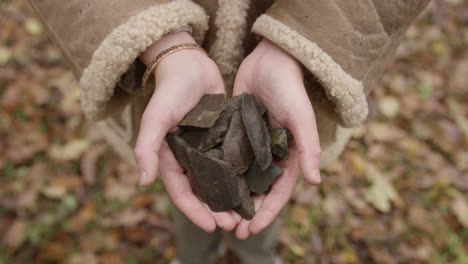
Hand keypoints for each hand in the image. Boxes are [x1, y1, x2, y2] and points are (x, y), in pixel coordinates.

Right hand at [135, 32, 239, 231]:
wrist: (190, 64)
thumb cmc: (170, 90)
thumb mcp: (156, 118)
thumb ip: (146, 148)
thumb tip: (143, 182)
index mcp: (170, 157)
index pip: (181, 191)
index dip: (195, 211)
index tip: (211, 226)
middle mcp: (188, 157)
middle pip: (202, 191)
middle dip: (216, 209)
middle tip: (234, 224)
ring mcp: (206, 148)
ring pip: (218, 180)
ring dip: (230, 197)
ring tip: (246, 212)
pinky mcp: (222, 137)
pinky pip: (231, 161)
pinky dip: (240, 175)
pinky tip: (255, 185)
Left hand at [232, 39, 321, 238]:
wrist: (270, 60)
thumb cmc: (290, 88)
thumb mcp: (301, 119)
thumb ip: (310, 149)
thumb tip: (316, 183)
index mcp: (288, 156)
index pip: (279, 192)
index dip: (267, 213)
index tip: (251, 230)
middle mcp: (270, 155)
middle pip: (258, 191)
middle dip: (247, 212)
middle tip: (231, 230)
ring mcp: (252, 146)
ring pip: (241, 178)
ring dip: (231, 197)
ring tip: (216, 214)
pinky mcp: (236, 133)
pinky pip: (227, 158)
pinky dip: (220, 173)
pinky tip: (205, 185)